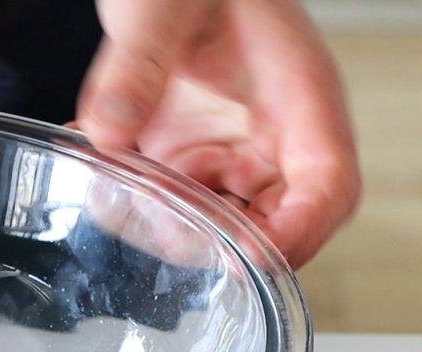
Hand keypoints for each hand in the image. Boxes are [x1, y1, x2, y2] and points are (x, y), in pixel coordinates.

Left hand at [77, 0, 360, 266]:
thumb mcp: (162, 6)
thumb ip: (137, 65)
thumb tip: (109, 132)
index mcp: (295, 98)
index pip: (326, 188)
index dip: (295, 234)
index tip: (241, 255)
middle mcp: (266, 136)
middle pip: (263, 227)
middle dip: (203, 237)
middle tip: (144, 208)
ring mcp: (222, 150)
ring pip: (206, 226)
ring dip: (153, 219)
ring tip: (109, 175)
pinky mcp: (181, 154)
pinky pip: (161, 203)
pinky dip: (126, 199)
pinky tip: (97, 162)